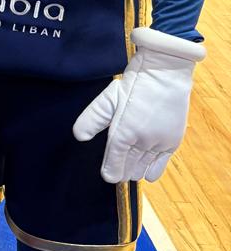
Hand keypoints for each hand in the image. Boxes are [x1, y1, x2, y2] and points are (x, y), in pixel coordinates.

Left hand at [72, 27, 204, 182]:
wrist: (165, 75)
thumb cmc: (135, 84)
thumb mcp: (107, 99)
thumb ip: (92, 119)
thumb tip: (79, 136)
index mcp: (122, 134)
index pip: (113, 166)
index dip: (109, 172)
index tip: (107, 174)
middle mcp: (141, 143)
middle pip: (128, 171)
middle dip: (122, 170)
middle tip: (118, 165)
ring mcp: (158, 144)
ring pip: (142, 170)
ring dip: (135, 169)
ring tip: (130, 164)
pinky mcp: (172, 142)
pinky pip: (159, 167)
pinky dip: (151, 170)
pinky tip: (145, 168)